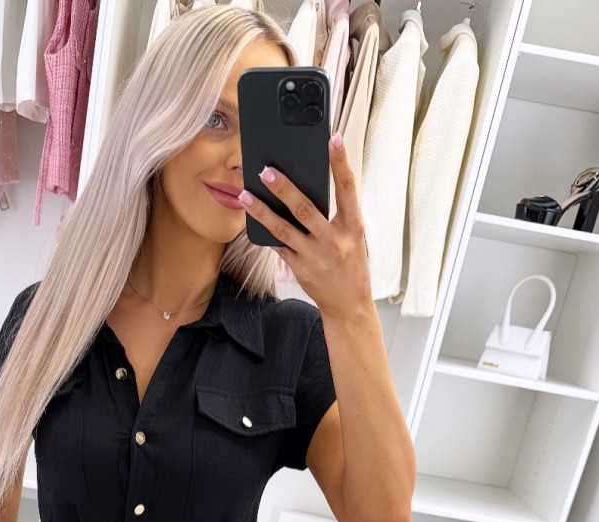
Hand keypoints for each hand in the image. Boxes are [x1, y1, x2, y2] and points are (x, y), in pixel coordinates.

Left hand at [237, 133, 372, 320]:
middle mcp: (334, 240)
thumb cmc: (351, 265)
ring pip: (283, 229)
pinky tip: (252, 218)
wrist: (349, 305)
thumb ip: (336, 215)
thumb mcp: (353, 237)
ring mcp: (314, 256)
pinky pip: (278, 247)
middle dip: (284, 188)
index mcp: (353, 227)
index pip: (347, 188)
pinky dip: (265, 232)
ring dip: (262, 211)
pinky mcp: (300, 269)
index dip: (341, 162)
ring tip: (245, 195)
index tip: (332, 138)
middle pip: (305, 208)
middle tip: (266, 170)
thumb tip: (306, 189)